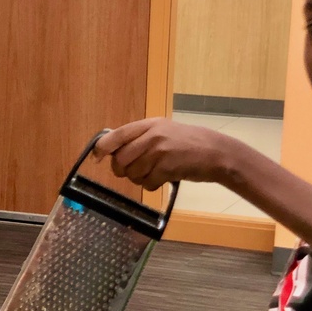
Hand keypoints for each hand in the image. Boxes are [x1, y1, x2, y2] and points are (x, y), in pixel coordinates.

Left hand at [93, 118, 229, 190]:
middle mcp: (152, 136)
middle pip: (121, 159)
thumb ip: (140, 138)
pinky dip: (152, 185)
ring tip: (154, 172)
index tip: (97, 157)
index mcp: (149, 124)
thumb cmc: (187, 143)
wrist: (215, 152)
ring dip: (140, 178)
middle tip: (134, 170)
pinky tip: (164, 177)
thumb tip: (111, 150)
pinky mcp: (167, 168)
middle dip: (123, 170)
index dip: (102, 148)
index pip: (116, 135)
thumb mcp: (163, 131)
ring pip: (132, 174)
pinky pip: (147, 184)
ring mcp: (160, 152)